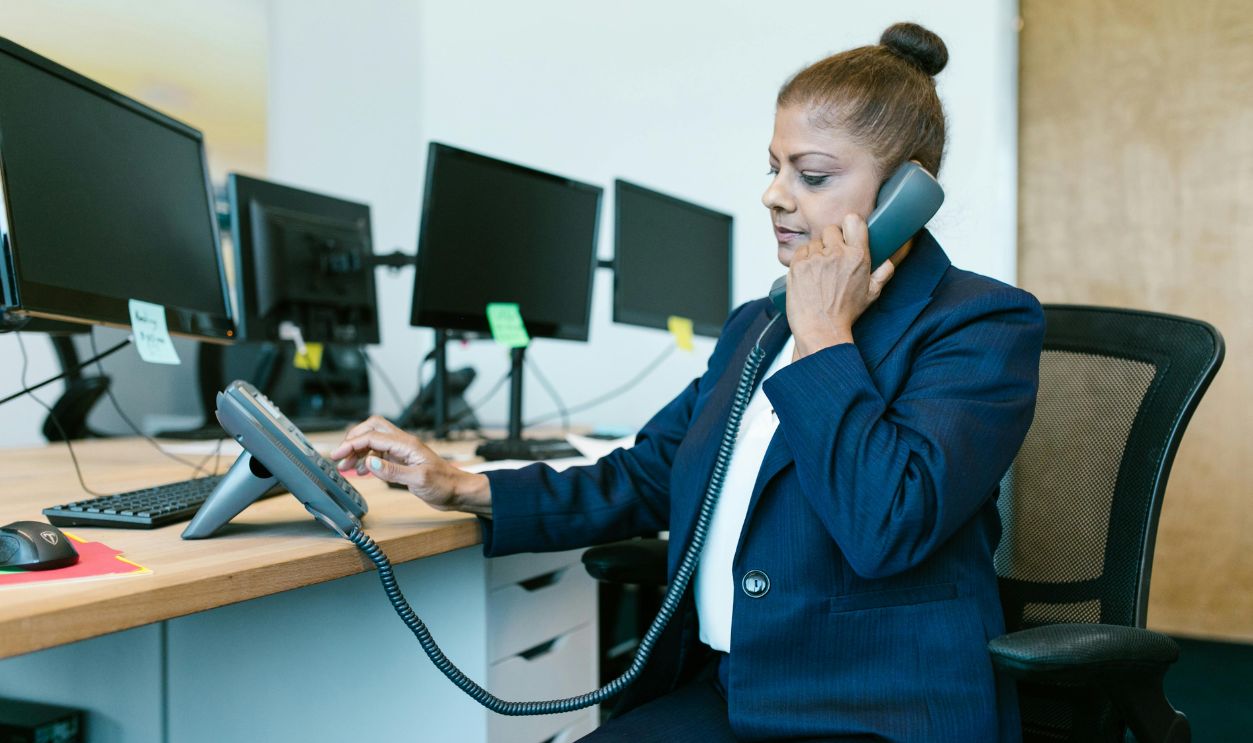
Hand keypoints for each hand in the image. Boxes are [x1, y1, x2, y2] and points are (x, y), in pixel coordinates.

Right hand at [329, 416, 491, 516]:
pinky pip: (379, 455)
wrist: (457, 492)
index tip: (337, 455)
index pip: (372, 437)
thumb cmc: (444, 484)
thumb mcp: (418, 480)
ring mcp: (402, 452)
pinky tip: (361, 472)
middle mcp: (403, 444)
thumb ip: (392, 471)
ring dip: (358, 452)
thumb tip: (369, 463)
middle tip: (339, 456)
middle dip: (353, 439)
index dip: (352, 444)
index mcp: (406, 444)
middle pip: (372, 429)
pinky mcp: (401, 462)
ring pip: (374, 442)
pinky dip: (366, 461)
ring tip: (345, 467)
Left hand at [785, 214, 903, 358]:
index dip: (848, 226)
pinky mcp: (797, 265)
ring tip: (818, 272)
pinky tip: (808, 275)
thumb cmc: (845, 314)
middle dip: (830, 242)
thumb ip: (883, 273)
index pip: (853, 221)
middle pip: (830, 230)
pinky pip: (800, 252)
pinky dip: (803, 261)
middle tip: (830, 259)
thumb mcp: (871, 294)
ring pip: (814, 242)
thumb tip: (889, 260)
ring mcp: (815, 259)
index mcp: (858, 257)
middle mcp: (836, 254)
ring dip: (815, 253)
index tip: (846, 233)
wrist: (821, 329)